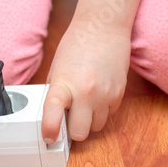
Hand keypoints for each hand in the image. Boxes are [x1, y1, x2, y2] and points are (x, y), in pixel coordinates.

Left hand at [41, 20, 130, 142]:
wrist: (103, 29)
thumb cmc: (76, 46)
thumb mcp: (56, 69)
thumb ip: (54, 93)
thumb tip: (52, 116)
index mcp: (64, 82)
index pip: (53, 111)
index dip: (49, 129)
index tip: (48, 137)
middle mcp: (86, 91)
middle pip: (80, 132)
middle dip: (73, 130)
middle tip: (67, 119)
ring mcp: (105, 94)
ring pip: (96, 127)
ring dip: (88, 121)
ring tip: (83, 103)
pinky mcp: (119, 94)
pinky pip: (109, 115)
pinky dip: (101, 111)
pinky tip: (96, 94)